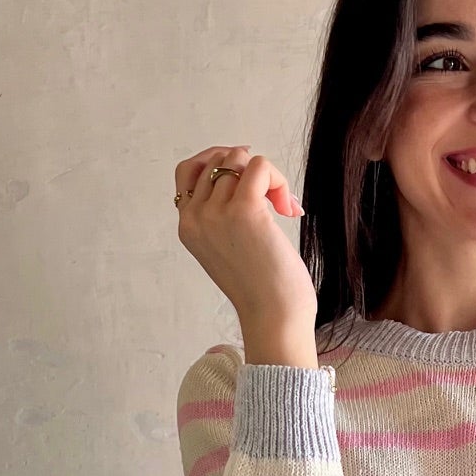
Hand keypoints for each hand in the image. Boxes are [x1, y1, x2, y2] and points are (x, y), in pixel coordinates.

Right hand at [175, 146, 316, 333]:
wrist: (274, 316)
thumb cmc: (262, 287)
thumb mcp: (228, 248)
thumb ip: (222, 214)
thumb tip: (243, 164)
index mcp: (187, 226)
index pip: (189, 169)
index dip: (219, 161)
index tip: (248, 173)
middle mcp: (195, 217)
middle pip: (219, 159)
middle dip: (250, 170)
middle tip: (274, 200)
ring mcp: (215, 213)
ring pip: (239, 158)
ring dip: (269, 177)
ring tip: (282, 207)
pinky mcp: (243, 210)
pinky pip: (260, 166)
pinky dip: (278, 179)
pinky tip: (288, 210)